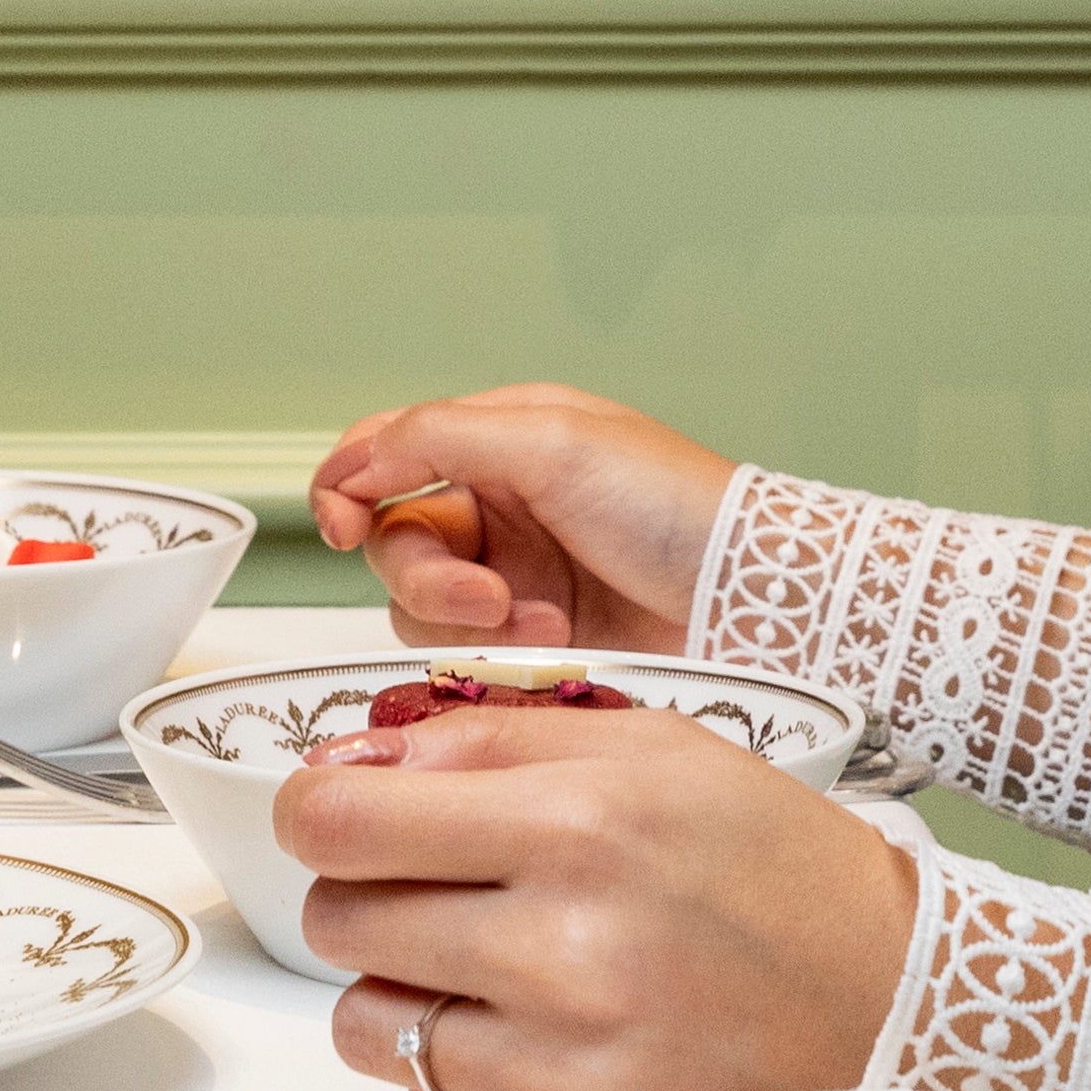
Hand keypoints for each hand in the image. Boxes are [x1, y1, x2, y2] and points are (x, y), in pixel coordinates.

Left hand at [279, 707, 918, 1090]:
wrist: (899, 999)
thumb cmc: (776, 866)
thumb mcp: (653, 747)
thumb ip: (491, 737)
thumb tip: (352, 756)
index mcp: (582, 814)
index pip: (347, 817)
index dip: (319, 809)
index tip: (337, 813)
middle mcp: (569, 935)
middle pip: (342, 916)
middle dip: (364, 894)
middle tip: (433, 887)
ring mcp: (574, 1049)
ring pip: (371, 1020)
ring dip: (401, 989)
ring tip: (486, 966)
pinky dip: (453, 1072)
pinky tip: (528, 1035)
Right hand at [305, 385, 732, 651]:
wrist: (753, 604)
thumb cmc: (676, 507)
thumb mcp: (553, 442)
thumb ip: (436, 437)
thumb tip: (352, 456)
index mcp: (501, 438)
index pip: (387, 450)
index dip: (347, 484)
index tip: (337, 523)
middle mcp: (501, 505)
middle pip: (396, 539)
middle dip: (426, 574)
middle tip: (482, 595)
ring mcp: (517, 575)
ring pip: (423, 605)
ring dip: (466, 617)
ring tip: (537, 622)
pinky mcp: (535, 639)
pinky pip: (467, 652)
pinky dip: (497, 652)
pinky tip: (555, 644)